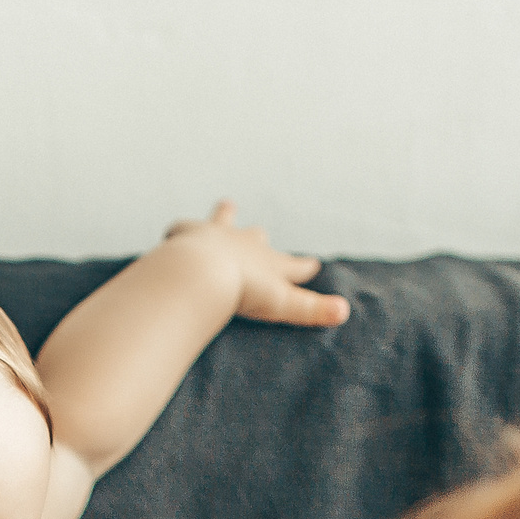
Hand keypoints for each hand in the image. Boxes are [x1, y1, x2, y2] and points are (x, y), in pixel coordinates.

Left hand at [162, 200, 350, 327]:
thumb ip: (312, 309)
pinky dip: (179, 231)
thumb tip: (346, 311)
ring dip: (225, 215)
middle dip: (260, 238)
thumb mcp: (283, 304)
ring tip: (226, 206)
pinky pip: (182, 228)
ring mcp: (216, 235)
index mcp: (268, 261)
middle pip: (257, 237)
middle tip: (261, 233)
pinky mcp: (188, 233)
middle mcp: (244, 242)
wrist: (205, 271)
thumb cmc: (244, 290)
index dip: (302, 267)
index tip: (313, 265)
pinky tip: (173, 234)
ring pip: (223, 220)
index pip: (292, 266)